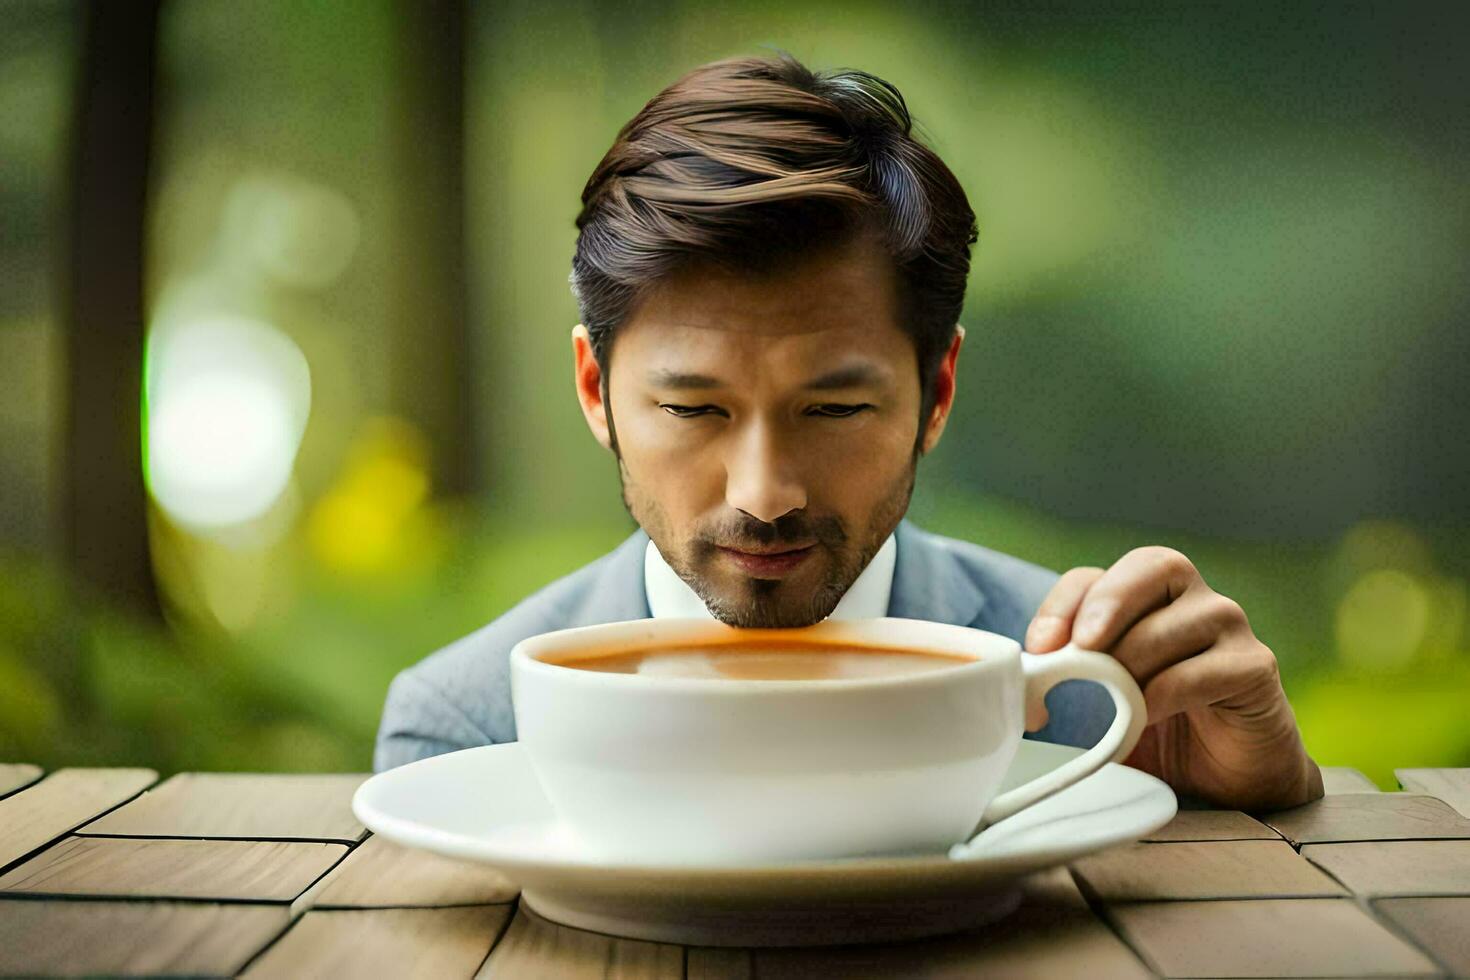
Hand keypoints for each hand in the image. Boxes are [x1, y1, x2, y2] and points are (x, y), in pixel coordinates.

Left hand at [1025, 546, 1323, 810]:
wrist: (1223, 780)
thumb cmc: (1158, 730)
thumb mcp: (1102, 703)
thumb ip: (1068, 683)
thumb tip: (1023, 689)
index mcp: (1144, 599)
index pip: (1095, 577)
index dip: (1064, 603)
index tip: (1039, 647)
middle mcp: (1191, 600)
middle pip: (1152, 566)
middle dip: (1108, 601)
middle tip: (1082, 646)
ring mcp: (1229, 628)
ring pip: (1177, 621)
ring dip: (1136, 660)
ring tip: (1122, 700)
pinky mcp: (1255, 667)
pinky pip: (1206, 667)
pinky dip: (1168, 691)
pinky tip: (1151, 714)